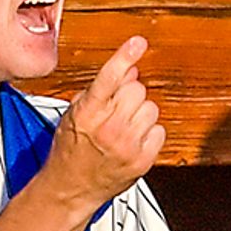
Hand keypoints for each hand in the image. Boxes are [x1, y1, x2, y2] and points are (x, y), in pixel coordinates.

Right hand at [23, 35, 163, 216]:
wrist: (71, 187)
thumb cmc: (70, 149)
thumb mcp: (75, 114)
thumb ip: (101, 90)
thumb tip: (129, 70)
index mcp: (87, 113)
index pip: (108, 78)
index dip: (123, 57)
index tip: (138, 42)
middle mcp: (109, 128)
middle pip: (137, 90)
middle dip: (129, 95)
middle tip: (116, 109)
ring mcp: (128, 144)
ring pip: (151, 108)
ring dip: (140, 113)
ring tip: (124, 126)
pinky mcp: (143, 159)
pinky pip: (160, 130)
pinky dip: (150, 132)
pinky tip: (134, 140)